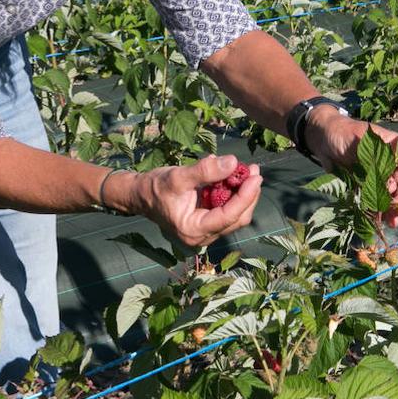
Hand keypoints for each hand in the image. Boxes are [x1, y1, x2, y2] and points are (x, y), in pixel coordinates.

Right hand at [119, 155, 261, 246]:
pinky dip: (233, 194)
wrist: (141, 195)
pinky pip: (227, 210)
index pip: (228, 216)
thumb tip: (233, 162)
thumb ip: (205, 171)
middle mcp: (202, 236)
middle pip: (237, 219)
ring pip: (235, 215)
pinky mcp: (207, 223)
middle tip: (255, 171)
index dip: (246, 196)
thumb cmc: (156, 187)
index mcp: (193, 230)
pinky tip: (233, 176)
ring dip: (243, 193)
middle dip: (248, 195)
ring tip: (247, 170)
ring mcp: (206, 231)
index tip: (256, 177)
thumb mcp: (179, 176)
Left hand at [305, 111, 397, 226]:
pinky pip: (374, 200)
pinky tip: (379, 220)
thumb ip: (376, 158)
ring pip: (390, 195)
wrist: (321, 139)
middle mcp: (389, 164)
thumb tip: (391, 182)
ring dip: (392, 209)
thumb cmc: (342, 132)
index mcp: (394, 148)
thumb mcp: (361, 139)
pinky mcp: (365, 186)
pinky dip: (377, 211)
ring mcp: (377, 176)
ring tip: (391, 222)